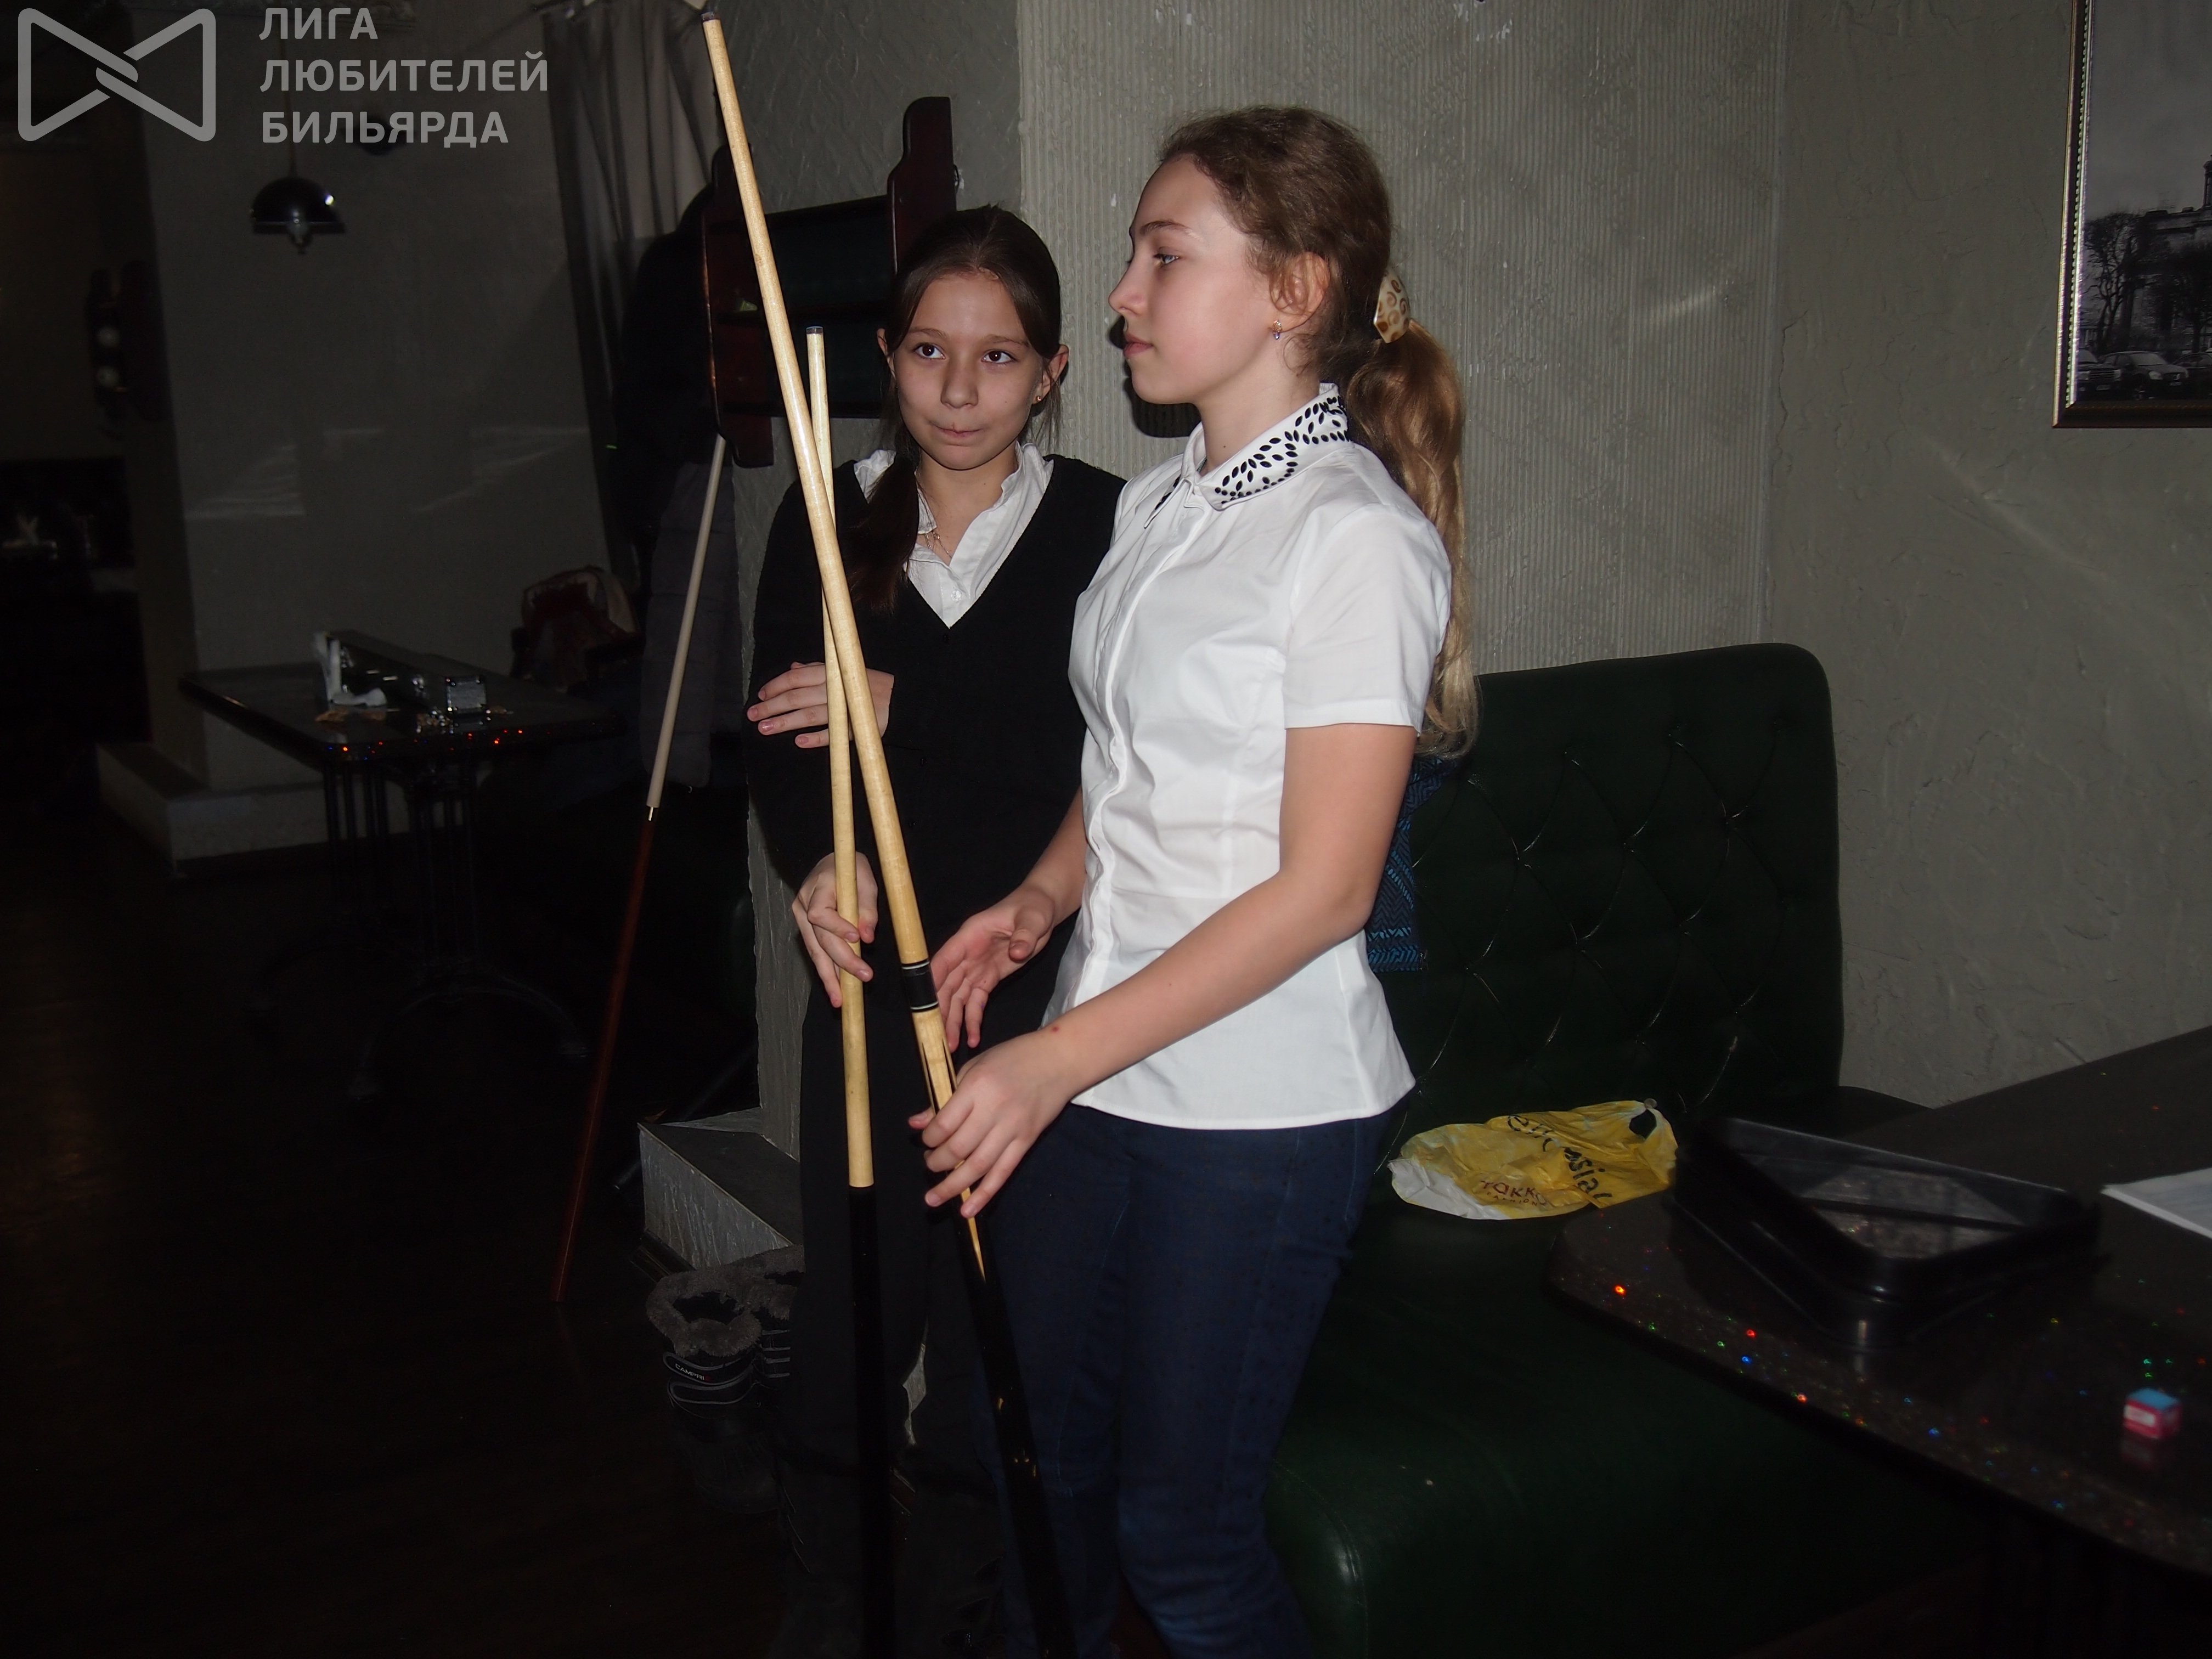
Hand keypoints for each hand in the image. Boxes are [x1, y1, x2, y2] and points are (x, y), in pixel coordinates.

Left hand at [749, 662, 893, 747]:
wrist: (901, 700)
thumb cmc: (866, 685)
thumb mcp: (842, 671)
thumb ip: (816, 670)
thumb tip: (792, 668)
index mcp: (830, 672)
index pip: (795, 678)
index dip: (775, 686)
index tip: (760, 696)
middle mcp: (834, 688)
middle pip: (796, 697)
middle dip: (772, 706)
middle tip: (752, 715)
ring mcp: (844, 708)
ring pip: (809, 714)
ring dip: (785, 722)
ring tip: (765, 729)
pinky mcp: (855, 727)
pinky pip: (833, 734)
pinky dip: (816, 738)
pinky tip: (799, 742)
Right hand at [792, 851, 877, 1002]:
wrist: (832, 862)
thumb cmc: (852, 869)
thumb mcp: (865, 881)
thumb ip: (867, 908)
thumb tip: (867, 937)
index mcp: (817, 888)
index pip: (820, 913)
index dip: (837, 928)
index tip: (857, 939)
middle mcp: (803, 904)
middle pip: (819, 938)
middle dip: (841, 960)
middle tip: (863, 976)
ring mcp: (801, 918)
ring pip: (814, 951)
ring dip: (829, 975)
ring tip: (840, 999)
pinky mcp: (806, 929)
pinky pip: (816, 952)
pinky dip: (827, 970)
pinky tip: (835, 989)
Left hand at [911, 1030, 1073, 1214]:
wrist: (1058, 1060)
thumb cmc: (1013, 1058)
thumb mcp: (974, 1068)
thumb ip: (946, 1098)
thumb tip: (917, 1124)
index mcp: (977, 1087)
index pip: (944, 1124)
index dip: (928, 1139)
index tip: (926, 1140)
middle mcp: (994, 1110)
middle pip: (958, 1148)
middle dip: (937, 1163)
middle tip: (930, 1164)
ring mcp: (1013, 1128)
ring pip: (978, 1167)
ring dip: (952, 1186)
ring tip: (934, 1198)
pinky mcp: (1027, 1141)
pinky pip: (1003, 1173)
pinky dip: (984, 1194)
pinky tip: (968, 1209)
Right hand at [931, 886, 1059, 1050]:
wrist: (1043, 910)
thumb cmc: (1033, 907)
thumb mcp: (1032, 918)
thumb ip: (1024, 934)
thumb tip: (1017, 952)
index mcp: (970, 936)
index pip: (944, 959)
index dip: (932, 981)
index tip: (924, 1004)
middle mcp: (967, 954)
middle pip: (947, 984)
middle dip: (941, 1010)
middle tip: (938, 1035)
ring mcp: (977, 967)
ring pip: (958, 997)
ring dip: (953, 1020)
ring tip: (951, 1045)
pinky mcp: (989, 977)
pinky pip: (976, 1001)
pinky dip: (973, 1018)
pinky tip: (972, 1037)